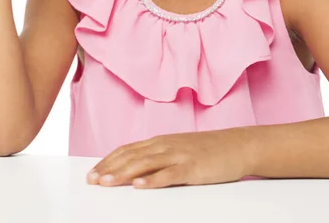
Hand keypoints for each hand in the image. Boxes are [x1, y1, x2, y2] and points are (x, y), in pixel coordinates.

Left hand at [86, 127, 254, 188]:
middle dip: (109, 168)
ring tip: (106, 182)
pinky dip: (153, 180)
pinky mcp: (192, 167)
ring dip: (123, 173)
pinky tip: (140, 187)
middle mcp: (166, 145)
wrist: (237, 145)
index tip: (92, 173)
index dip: (108, 160)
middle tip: (91, 181)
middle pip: (131, 156)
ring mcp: (179, 155)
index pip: (128, 150)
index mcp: (161, 141)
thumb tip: (135, 170)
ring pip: (145, 163)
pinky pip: (170, 174)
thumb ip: (158, 155)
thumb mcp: (179, 148)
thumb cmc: (208, 149)